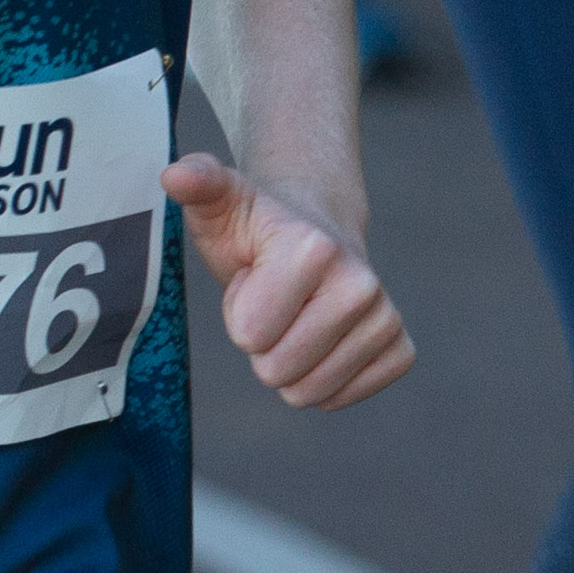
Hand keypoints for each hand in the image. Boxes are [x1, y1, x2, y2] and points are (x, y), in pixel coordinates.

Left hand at [164, 152, 409, 411]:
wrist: (315, 235)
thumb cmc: (256, 228)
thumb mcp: (221, 204)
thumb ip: (198, 184)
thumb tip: (174, 175)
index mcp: (316, 249)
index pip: (250, 335)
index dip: (240, 313)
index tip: (254, 279)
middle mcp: (362, 284)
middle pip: (277, 371)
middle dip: (264, 344)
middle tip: (275, 301)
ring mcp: (386, 317)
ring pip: (310, 392)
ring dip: (292, 363)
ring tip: (296, 315)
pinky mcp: (399, 348)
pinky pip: (345, 397)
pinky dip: (324, 380)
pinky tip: (323, 339)